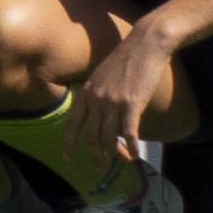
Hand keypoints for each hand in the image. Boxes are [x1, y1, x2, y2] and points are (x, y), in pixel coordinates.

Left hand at [67, 21, 173, 179]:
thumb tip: (101, 115)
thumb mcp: (103, 76)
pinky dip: (131, 147)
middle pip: (91, 135)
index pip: (73, 123)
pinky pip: (128, 133)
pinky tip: (136, 155)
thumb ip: (99, 95)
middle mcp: (96, 98)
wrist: (145, 44)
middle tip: (99, 168)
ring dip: (115, 153)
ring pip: (108, 137)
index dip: (69, 143)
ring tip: (122, 161)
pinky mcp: (131, 104)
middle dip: (95, 154)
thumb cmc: (127, 59)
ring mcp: (113, 102)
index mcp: (87, 92)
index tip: (67, 158)